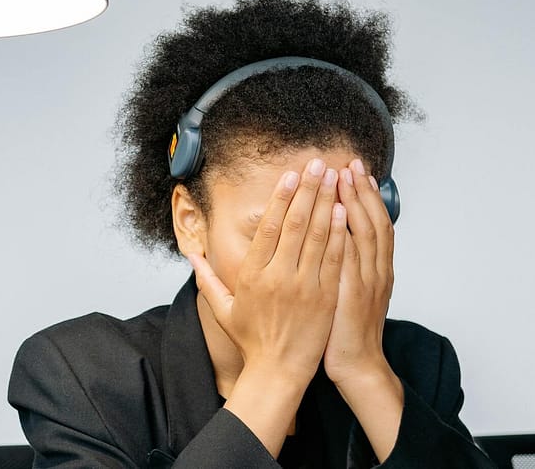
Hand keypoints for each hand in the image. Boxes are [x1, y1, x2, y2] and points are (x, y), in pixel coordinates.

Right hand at [189, 158, 346, 384]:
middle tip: (318, 163)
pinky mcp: (325, 297)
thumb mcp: (223, 308)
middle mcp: (279, 276)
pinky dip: (339, 233)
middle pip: (296, 224)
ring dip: (327, 203)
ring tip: (334, 177)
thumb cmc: (252, 340)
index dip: (282, 198)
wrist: (278, 372)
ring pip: (318, 236)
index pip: (270, 227)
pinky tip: (343, 211)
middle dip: (308, 190)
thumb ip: (207, 278)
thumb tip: (192, 255)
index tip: (290, 175)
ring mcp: (305, 286)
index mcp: (253, 275)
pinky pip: (334, 258)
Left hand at [324, 158, 395, 383]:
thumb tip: (336, 237)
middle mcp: (375, 271)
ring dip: (355, 203)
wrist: (357, 364)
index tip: (356, 170)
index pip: (374, 223)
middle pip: (372, 221)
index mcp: (376, 269)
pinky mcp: (351, 294)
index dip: (366, 195)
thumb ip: (348, 264)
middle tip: (351, 163)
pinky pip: (351, 258)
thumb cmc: (347, 329)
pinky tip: (340, 214)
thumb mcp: (353, 291)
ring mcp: (366, 281)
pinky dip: (347, 234)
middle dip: (361, 190)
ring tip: (344, 176)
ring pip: (365, 234)